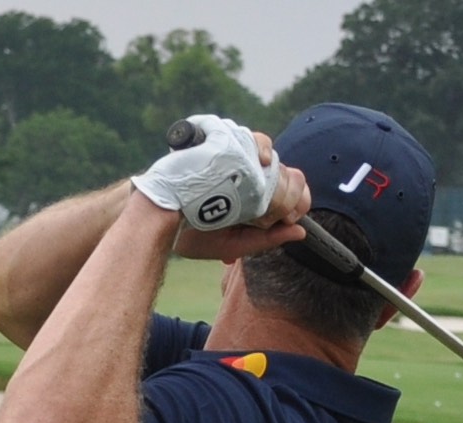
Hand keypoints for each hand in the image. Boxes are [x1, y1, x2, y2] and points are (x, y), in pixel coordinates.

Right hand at [132, 115, 284, 231]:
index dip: (298, 200)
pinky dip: (263, 147)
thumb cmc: (192, 232)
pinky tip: (263, 161)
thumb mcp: (233, 244)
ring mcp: (238, 158)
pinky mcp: (226, 144)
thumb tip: (301, 233)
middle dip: (287, 191)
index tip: (292, 215)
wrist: (161, 213)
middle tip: (276, 210)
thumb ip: (266, 240)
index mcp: (254, 199)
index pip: (291, 191)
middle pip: (286, 172)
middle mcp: (248, 176)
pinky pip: (255, 139)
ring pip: (273, 155)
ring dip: (276, 172)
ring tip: (264, 190)